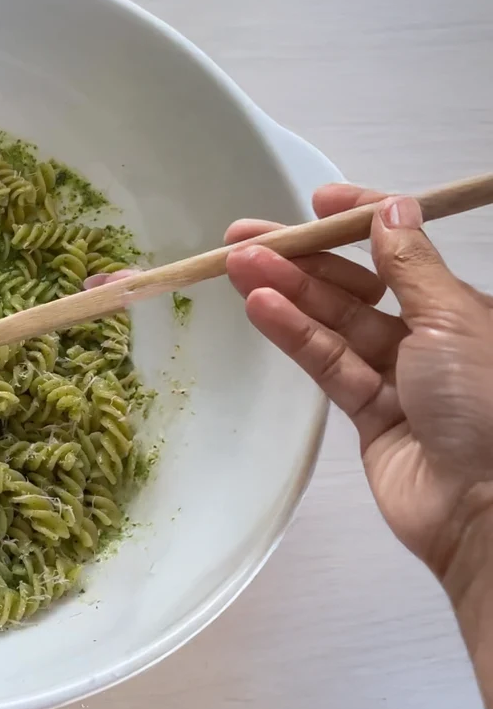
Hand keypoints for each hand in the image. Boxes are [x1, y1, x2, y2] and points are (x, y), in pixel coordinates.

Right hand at [222, 184, 492, 585]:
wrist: (488, 507)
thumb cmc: (485, 403)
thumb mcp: (454, 319)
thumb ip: (411, 265)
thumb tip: (391, 209)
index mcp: (457, 306)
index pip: (403, 248)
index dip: (362, 219)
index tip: (317, 201)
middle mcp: (427, 336)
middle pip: (356, 286)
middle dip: (304, 258)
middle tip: (247, 240)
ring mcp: (395, 376)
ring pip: (333, 324)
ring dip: (287, 292)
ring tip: (239, 267)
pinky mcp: (366, 415)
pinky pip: (326, 363)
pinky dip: (293, 335)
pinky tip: (260, 308)